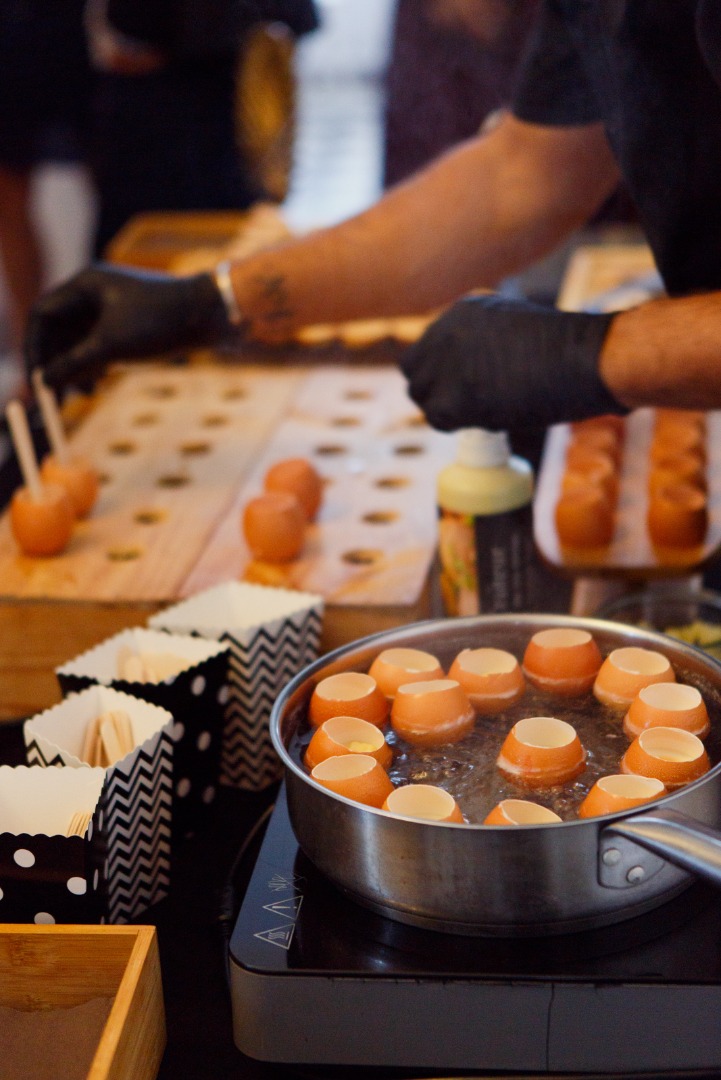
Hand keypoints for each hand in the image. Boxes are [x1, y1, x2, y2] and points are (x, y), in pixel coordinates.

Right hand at [25, 264, 229, 390]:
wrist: (211, 315)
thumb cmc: (162, 321)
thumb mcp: (111, 346)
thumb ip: (74, 364)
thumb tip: (45, 383)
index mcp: (85, 284)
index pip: (43, 315)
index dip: (35, 348)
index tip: (36, 379)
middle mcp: (94, 292)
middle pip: (58, 330)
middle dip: (54, 363)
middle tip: (51, 396)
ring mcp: (111, 308)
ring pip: (78, 341)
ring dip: (74, 368)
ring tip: (79, 394)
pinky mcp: (128, 324)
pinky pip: (98, 346)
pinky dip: (92, 366)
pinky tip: (94, 386)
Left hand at [399, 294, 625, 431]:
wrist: (586, 359)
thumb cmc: (569, 350)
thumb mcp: (517, 328)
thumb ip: (485, 343)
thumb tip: (472, 379)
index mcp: (463, 311)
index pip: (427, 347)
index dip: (440, 372)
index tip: (463, 386)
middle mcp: (447, 330)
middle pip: (414, 370)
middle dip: (434, 389)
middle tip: (465, 405)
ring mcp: (448, 362)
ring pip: (422, 396)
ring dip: (445, 409)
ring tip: (482, 411)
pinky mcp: (456, 395)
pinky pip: (437, 418)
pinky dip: (458, 424)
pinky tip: (487, 418)